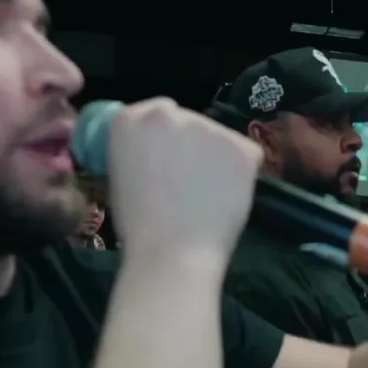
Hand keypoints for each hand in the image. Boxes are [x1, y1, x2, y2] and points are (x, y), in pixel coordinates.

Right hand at [108, 99, 262, 259]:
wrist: (172, 254)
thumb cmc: (139, 228)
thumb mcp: (121, 178)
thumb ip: (139, 152)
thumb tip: (158, 151)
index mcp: (130, 119)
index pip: (156, 113)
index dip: (166, 138)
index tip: (168, 159)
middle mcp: (168, 112)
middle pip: (189, 121)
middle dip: (192, 144)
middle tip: (189, 181)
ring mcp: (208, 127)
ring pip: (218, 137)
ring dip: (216, 157)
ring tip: (207, 195)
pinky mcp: (241, 146)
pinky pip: (246, 154)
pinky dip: (241, 172)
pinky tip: (228, 196)